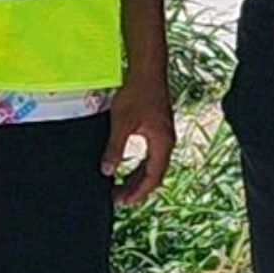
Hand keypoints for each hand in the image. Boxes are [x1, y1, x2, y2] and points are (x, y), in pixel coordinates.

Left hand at [104, 70, 175, 205]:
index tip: (123, 202)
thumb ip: (115, 148)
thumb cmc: (138, 92)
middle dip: (136, 189)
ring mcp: (163, 135)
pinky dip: (139, 166)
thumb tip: (107, 170)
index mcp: (162, 143)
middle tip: (118, 199)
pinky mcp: (158, 129)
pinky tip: (127, 167)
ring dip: (137, 178)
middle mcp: (167, 142)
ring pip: (152, 165)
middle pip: (153, 174)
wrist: (147, 70)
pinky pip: (150, 155)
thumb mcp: (122, 123)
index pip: (152, 178)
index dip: (137, 193)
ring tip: (120, 187)